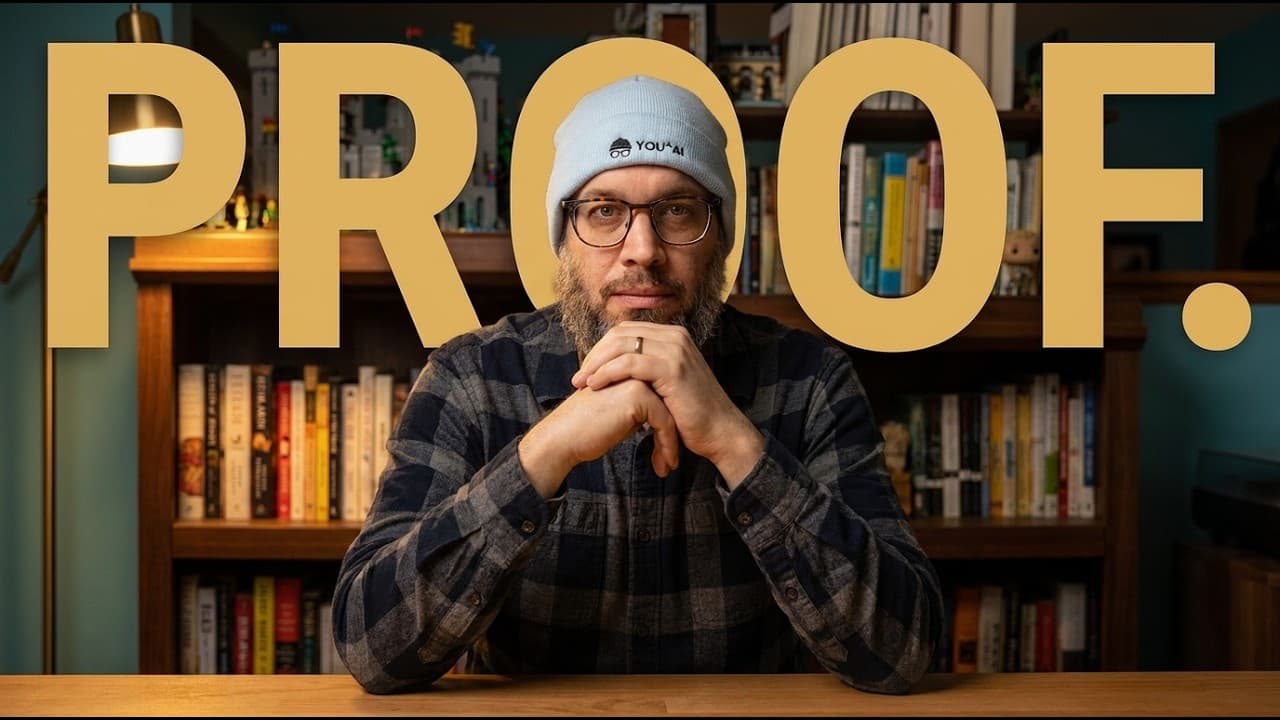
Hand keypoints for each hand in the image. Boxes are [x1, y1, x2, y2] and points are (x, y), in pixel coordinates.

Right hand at [518, 378, 680, 498]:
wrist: (562, 437)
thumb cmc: (587, 429)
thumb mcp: (619, 412)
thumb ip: (640, 406)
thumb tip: (663, 416)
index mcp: (629, 368)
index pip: (663, 394)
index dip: (669, 421)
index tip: (669, 447)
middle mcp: (635, 369)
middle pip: (670, 401)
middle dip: (675, 432)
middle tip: (673, 460)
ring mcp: (637, 379)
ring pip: (671, 412)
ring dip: (672, 442)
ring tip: (670, 464)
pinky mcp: (637, 396)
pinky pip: (665, 422)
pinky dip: (668, 445)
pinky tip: (666, 465)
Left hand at [570, 321, 764, 483]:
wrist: (720, 432)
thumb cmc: (691, 414)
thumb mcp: (666, 384)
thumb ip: (646, 370)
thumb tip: (615, 367)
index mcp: (673, 336)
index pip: (626, 331)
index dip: (602, 349)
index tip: (586, 370)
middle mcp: (676, 336)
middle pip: (620, 333)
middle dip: (594, 354)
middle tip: (577, 377)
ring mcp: (675, 349)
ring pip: (621, 345)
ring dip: (595, 364)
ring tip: (580, 383)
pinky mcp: (672, 368)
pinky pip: (629, 363)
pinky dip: (607, 373)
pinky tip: (595, 386)